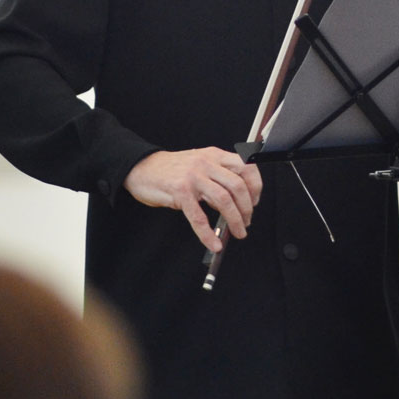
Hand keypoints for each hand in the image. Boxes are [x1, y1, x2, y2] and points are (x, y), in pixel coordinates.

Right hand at [124, 148, 261, 253]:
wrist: (142, 167)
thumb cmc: (171, 170)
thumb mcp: (199, 166)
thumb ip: (218, 180)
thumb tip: (236, 204)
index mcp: (214, 155)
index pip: (246, 166)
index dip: (256, 186)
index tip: (255, 201)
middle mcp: (206, 163)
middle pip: (238, 185)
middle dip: (247, 207)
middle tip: (246, 221)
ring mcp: (193, 177)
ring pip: (223, 199)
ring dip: (235, 220)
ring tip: (237, 232)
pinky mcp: (180, 192)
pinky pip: (198, 217)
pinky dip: (208, 233)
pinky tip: (213, 243)